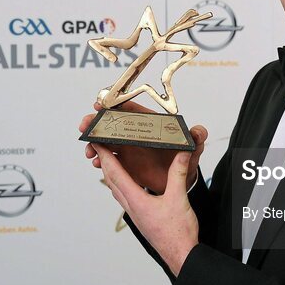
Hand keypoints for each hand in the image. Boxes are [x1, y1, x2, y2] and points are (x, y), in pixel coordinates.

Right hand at [78, 100, 207, 193]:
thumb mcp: (194, 147)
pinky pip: (108, 158)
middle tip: (85, 125)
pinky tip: (96, 163)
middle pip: (112, 123)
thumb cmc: (187, 158)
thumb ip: (197, 138)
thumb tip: (199, 131)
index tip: (101, 104)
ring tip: (90, 151)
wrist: (182, 180)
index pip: (131, 110)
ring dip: (94, 143)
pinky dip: (100, 159)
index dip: (115, 105)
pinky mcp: (125, 162)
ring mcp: (129, 148)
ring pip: (106, 141)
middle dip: (96, 122)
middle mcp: (136, 133)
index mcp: (151, 124)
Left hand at [94, 142, 197, 275]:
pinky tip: (127, 185)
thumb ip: (178, 173)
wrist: (180, 255)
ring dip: (111, 175)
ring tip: (109, 163)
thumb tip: (181, 154)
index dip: (105, 157)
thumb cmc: (178, 232)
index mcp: (136, 200)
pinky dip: (121, 185)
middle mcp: (131, 206)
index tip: (97, 144)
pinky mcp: (141, 218)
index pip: (116, 173)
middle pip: (111, 181)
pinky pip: (125, 197)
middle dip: (104, 163)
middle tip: (99, 148)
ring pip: (116, 190)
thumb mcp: (179, 197)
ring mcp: (135, 213)